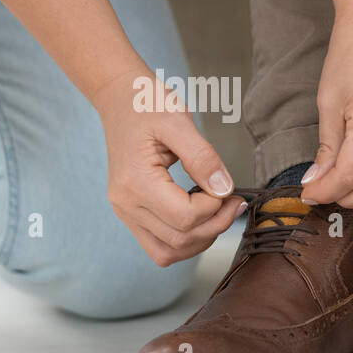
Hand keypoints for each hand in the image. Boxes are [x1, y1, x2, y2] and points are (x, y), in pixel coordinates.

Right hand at [93, 68, 246, 266]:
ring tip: (218, 213)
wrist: (119, 99)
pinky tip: (199, 217)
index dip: (214, 208)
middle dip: (214, 226)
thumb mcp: (179, 121)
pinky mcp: (130, 214)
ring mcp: (125, 212)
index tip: (228, 188)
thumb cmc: (147, 104)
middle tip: (233, 202)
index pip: (185, 217)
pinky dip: (184, 240)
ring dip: (200, 240)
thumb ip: (203, 157)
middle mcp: (125, 204)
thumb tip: (224, 191)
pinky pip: (158, 246)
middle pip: (179, 240)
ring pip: (167, 252)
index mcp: (135, 181)